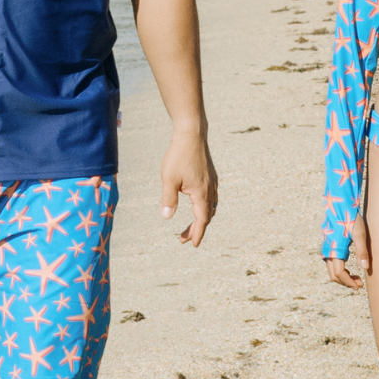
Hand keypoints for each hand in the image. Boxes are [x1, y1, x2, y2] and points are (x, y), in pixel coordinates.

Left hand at [160, 126, 217, 247]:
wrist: (191, 133)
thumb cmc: (178, 155)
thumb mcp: (169, 179)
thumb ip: (168, 199)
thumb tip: (166, 217)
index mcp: (201, 193)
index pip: (201, 220)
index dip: (197, 233)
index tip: (193, 245)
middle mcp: (210, 189)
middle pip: (206, 215)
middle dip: (196, 229)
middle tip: (184, 239)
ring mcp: (212, 182)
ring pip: (210, 206)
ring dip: (201, 218)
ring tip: (191, 225)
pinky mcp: (210, 175)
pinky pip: (210, 197)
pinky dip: (204, 207)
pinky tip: (196, 204)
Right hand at [324, 217, 369, 289]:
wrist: (340, 205)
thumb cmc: (351, 218)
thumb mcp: (360, 233)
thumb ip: (362, 250)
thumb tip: (365, 268)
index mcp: (335, 249)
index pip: (339, 273)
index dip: (349, 282)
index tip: (360, 286)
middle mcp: (328, 250)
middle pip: (333, 275)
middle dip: (346, 283)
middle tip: (360, 285)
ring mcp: (327, 249)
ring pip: (331, 270)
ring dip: (343, 278)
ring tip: (357, 279)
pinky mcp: (329, 246)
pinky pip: (332, 264)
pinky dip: (340, 271)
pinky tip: (350, 270)